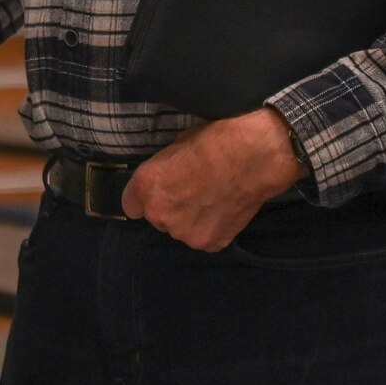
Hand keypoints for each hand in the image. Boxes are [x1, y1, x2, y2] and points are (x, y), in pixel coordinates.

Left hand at [119, 108, 307, 251]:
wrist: (255, 156)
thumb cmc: (214, 140)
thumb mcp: (175, 146)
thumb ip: (161, 171)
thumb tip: (162, 180)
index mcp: (146, 187)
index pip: (130, 206)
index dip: (144, 198)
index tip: (159, 191)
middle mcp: (160, 215)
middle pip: (158, 218)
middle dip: (171, 207)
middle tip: (194, 190)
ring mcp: (186, 233)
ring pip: (182, 229)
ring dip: (191, 219)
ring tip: (213, 198)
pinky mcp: (211, 243)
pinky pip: (205, 237)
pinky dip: (212, 226)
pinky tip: (225, 208)